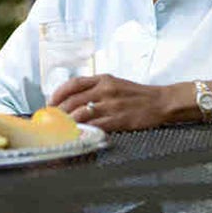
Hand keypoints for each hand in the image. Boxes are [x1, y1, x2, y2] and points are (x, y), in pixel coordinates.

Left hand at [48, 74, 170, 131]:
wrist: (161, 101)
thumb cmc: (136, 94)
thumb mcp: (114, 83)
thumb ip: (95, 88)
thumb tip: (73, 98)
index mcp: (103, 79)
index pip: (74, 83)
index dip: (58, 93)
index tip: (50, 102)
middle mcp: (105, 89)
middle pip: (74, 99)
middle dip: (59, 111)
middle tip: (53, 119)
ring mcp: (112, 105)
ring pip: (82, 113)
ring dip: (69, 122)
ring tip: (62, 128)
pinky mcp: (119, 119)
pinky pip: (96, 125)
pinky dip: (84, 130)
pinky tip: (78, 133)